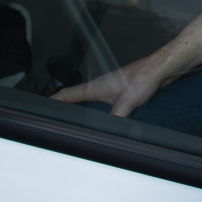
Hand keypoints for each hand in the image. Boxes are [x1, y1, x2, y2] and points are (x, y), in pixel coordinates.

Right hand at [51, 52, 173, 117]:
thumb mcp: (127, 102)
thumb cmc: (144, 77)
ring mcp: (110, 88)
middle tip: (55, 115)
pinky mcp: (120, 91)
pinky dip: (95, 108)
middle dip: (64, 105)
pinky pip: (102, 101)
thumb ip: (115, 119)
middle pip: (75, 97)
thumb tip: (106, 133)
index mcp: (96, 87)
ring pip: (88, 99)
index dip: (54, 101)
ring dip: (80, 106)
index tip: (42, 107)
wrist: (160, 69)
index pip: (68, 94)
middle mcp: (101, 87)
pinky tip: (101, 115)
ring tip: (72, 117)